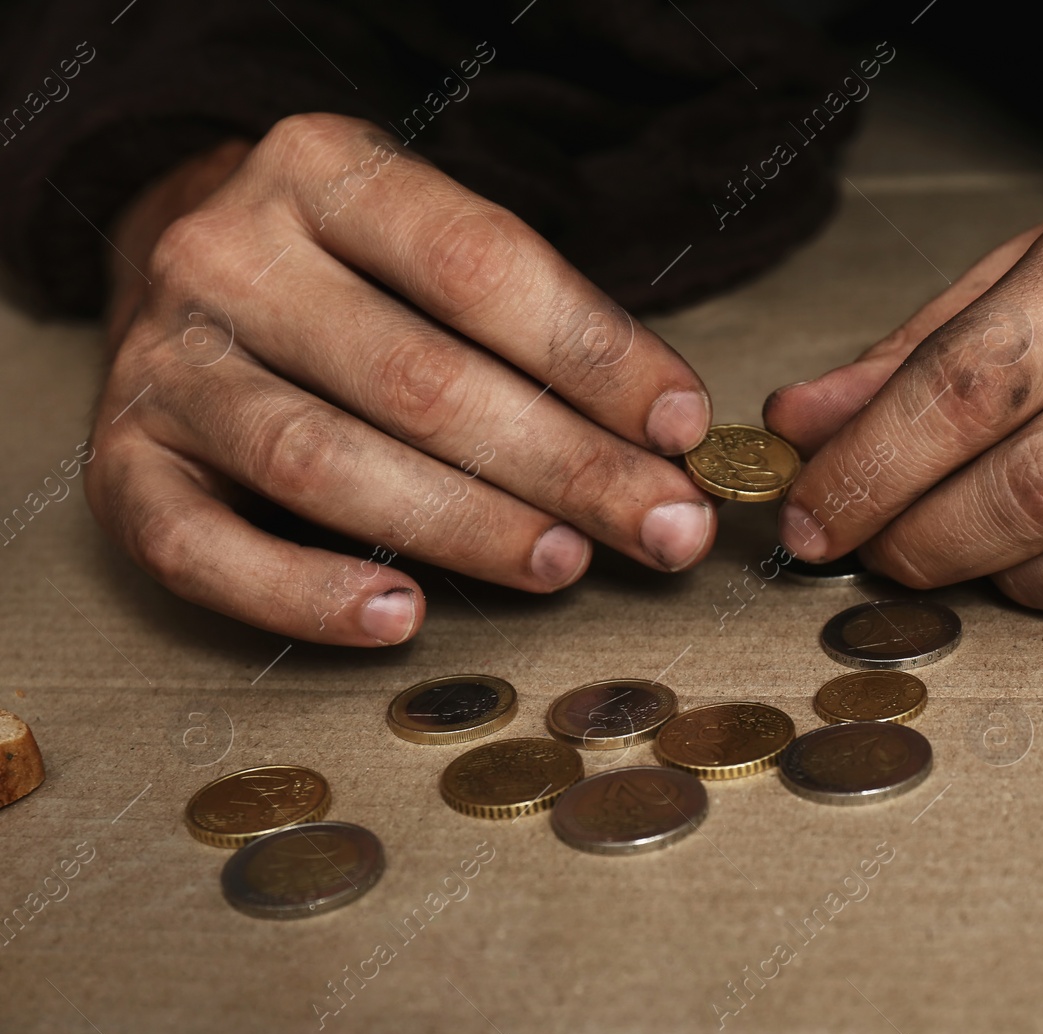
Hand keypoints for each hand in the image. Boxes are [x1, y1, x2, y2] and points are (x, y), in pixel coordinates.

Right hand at [90, 113, 715, 645]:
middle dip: (564, 465)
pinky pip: (205, 550)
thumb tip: (667, 441)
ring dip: (464, 527)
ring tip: (565, 564)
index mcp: (321, 170)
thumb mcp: (432, 247)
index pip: (478, 263)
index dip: (594, 354)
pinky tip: (403, 617)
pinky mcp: (121, 466)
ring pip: (322, 462)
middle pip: (418, 378)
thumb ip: (536, 326)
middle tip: (664, 528)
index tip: (684, 427)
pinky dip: (306, 594)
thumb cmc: (354, 276)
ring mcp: (163, 362)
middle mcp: (227, 254)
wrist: (182, 272)